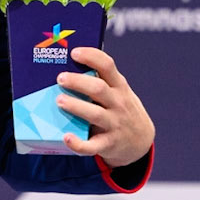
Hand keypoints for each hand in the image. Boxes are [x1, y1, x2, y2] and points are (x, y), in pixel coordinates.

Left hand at [56, 47, 154, 166]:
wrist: (141, 140)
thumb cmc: (120, 109)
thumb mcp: (119, 92)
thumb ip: (102, 81)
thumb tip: (68, 66)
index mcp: (119, 86)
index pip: (107, 66)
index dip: (91, 57)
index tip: (74, 53)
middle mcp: (118, 103)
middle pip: (98, 89)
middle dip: (78, 82)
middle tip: (60, 78)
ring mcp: (114, 124)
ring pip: (95, 114)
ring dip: (76, 106)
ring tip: (59, 101)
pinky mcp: (108, 144)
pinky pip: (92, 146)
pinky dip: (79, 143)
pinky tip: (67, 137)